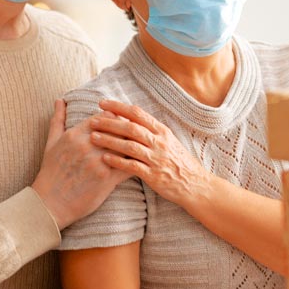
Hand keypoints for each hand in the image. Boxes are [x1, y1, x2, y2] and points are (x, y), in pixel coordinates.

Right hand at [32, 100, 130, 229]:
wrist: (49, 204)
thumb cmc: (50, 173)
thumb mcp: (51, 143)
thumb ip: (57, 119)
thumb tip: (59, 99)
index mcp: (76, 134)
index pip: (105, 117)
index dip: (116, 118)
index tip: (121, 122)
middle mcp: (88, 145)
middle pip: (119, 129)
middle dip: (128, 130)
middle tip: (137, 133)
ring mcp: (98, 162)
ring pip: (126, 146)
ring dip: (135, 146)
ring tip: (143, 146)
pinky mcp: (107, 179)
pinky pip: (128, 167)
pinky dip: (137, 164)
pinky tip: (142, 164)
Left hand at [89, 99, 211, 208]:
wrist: (196, 184)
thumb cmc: (180, 163)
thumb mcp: (169, 141)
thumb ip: (152, 131)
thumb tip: (132, 119)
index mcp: (162, 131)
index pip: (137, 113)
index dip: (118, 107)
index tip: (102, 103)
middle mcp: (160, 142)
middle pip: (131, 127)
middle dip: (110, 122)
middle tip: (93, 120)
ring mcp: (157, 158)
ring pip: (130, 145)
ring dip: (110, 140)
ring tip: (93, 138)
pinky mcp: (154, 175)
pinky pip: (132, 166)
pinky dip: (117, 161)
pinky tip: (104, 158)